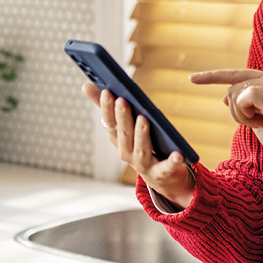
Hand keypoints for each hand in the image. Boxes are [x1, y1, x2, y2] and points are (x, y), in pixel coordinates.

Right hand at [81, 81, 196, 208]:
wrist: (161, 177)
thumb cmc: (142, 145)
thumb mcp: (125, 126)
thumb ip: (109, 107)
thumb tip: (85, 85)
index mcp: (119, 140)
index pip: (110, 123)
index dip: (107, 109)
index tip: (106, 92)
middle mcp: (128, 153)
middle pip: (124, 135)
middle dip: (122, 118)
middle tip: (122, 101)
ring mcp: (144, 165)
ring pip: (141, 149)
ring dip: (141, 135)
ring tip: (143, 119)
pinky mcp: (161, 173)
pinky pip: (166, 167)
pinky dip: (171, 162)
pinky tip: (177, 154)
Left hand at [192, 68, 262, 190]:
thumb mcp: (257, 120)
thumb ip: (244, 106)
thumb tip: (225, 95)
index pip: (236, 74)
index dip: (212, 76)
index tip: (192, 78)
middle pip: (232, 86)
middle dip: (236, 111)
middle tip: (258, 124)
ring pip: (235, 94)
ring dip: (242, 116)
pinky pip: (243, 98)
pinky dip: (245, 115)